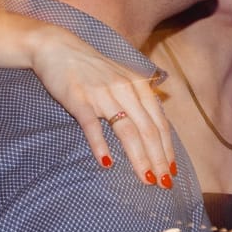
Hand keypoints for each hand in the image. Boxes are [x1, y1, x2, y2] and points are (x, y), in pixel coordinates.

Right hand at [29, 28, 174, 185]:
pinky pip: (93, 125)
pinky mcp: (79, 99)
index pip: (160, 123)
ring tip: (146, 178)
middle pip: (148, 130)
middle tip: (163, 183)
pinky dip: (101, 144)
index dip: (168, 148)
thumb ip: (140, 100)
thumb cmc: (93, 68)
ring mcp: (103, 94)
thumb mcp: (123, 79)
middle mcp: (126, 90)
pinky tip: (107, 163)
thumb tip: (157, 126)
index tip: (172, 171)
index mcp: (139, 87)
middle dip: (159, 159)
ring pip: (127, 130)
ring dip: (139, 157)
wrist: (58, 48)